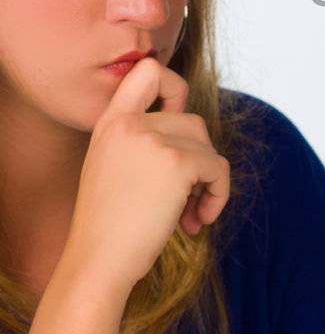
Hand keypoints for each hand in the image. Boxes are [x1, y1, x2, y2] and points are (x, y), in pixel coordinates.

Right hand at [63, 56, 230, 298]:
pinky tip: (197, 223)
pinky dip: (218, 196)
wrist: (97, 262)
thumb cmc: (108, 228)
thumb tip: (194, 136)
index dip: (175, 88)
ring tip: (190, 215)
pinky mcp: (178, 163)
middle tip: (185, 201)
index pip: (147, 70)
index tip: (177, 128)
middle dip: (197, 161)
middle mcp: (129, 124)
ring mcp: (153, 140)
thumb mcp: (112, 168)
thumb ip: (140, 142)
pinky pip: (218, 169)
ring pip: (207, 146)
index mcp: (110, 122)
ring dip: (207, 182)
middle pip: (192, 121)